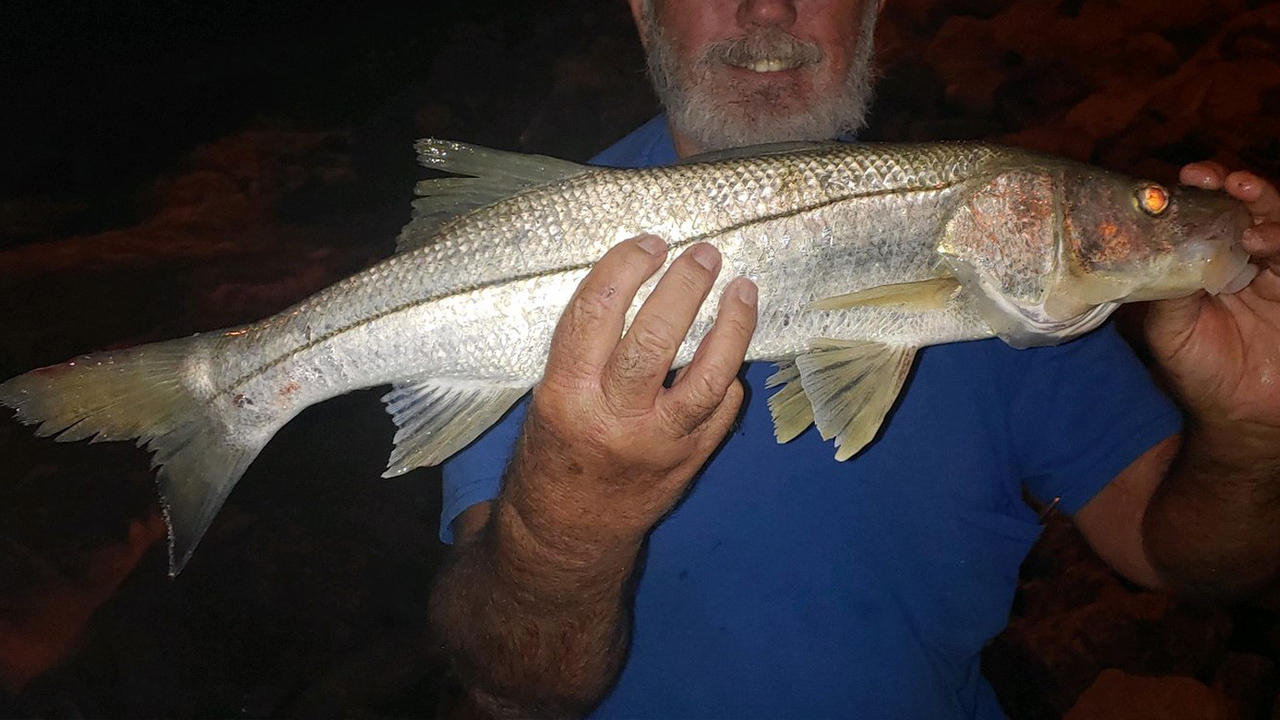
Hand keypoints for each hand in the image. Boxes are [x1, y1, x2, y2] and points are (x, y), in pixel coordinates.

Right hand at [502, 235, 757, 561]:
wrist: (565, 535)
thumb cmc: (552, 456)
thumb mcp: (549, 398)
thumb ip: (586, 354)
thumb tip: (635, 289)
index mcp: (567, 394)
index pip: (597, 312)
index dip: (627, 267)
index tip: (650, 242)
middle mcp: (614, 418)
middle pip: (657, 339)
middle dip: (686, 286)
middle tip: (705, 254)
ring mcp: (658, 444)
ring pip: (708, 377)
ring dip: (732, 327)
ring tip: (743, 289)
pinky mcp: (689, 463)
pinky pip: (721, 412)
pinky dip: (729, 378)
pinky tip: (732, 353)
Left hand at [1145, 163, 1279, 445]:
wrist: (1240, 417)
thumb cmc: (1199, 370)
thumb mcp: (1170, 329)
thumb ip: (1168, 288)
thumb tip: (1157, 247)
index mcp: (1211, 260)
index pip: (1212, 213)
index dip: (1204, 191)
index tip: (1191, 177)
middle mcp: (1249, 260)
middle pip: (1254, 209)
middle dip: (1242, 190)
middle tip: (1224, 181)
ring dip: (1270, 217)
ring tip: (1251, 227)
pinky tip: (1268, 247)